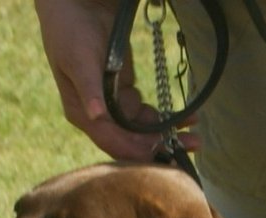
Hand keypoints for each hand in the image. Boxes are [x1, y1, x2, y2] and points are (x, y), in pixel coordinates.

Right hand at [33, 0, 200, 160]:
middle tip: (190, 146)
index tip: (164, 154)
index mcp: (83, 114)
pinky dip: (168, 118)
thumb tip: (96, 117)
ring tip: (195, 138)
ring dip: (169, 135)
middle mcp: (98, 117)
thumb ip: (89, 89)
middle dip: (161, 147)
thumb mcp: (79, 60)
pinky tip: (190, 118)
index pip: (112, 141)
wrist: (77, 6)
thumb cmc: (70, 31)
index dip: (138, 151)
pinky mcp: (126, 95)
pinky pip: (149, 115)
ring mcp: (114, 107)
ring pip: (144, 132)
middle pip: (131, 142)